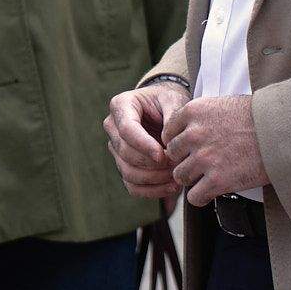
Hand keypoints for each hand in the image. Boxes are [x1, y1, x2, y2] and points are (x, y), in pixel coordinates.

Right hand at [106, 81, 190, 198]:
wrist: (165, 107)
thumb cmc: (168, 99)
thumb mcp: (173, 99)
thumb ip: (172, 115)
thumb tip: (169, 143)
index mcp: (121, 105)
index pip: (127, 129)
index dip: (144, 145)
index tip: (163, 155)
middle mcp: (113, 127)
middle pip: (126, 153)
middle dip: (152, 164)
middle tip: (177, 165)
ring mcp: (116, 148)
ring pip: (128, 172)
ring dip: (154, 179)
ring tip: (177, 177)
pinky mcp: (124, 165)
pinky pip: (132, 186)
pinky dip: (151, 190)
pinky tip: (171, 187)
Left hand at [167, 95, 269, 205]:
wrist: (283, 131)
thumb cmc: (258, 117)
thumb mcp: (223, 104)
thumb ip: (201, 117)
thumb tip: (186, 132)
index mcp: (193, 111)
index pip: (168, 132)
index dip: (179, 142)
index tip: (189, 147)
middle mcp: (194, 134)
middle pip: (173, 155)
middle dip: (185, 160)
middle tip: (201, 163)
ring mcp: (204, 158)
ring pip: (180, 176)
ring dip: (192, 179)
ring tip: (208, 177)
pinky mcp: (217, 181)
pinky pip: (194, 197)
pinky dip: (201, 197)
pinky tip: (212, 191)